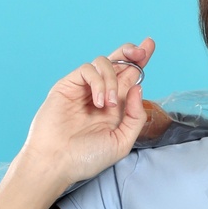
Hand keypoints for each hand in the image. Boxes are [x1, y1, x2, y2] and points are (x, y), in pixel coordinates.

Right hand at [16, 37, 154, 198]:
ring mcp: (83, 89)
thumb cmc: (87, 157)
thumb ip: (135, 116)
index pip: (129, 77)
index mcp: (115, 107)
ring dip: (112, 80)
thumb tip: (138, 87)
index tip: (149, 45)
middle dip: (131, 52)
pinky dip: (98, 82)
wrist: (57, 162)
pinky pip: (87, 69)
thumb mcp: (121, 142)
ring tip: (109, 105)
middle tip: (141, 51)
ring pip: (103, 63)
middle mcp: (100, 94)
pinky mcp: (68, 85)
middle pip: (118, 62)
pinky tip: (99, 102)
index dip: (139, 61)